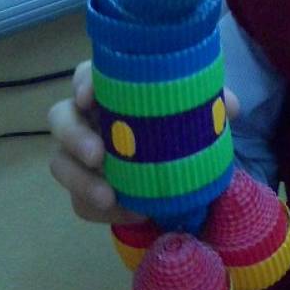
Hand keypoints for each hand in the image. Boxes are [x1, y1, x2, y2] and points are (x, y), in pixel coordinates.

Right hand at [48, 59, 240, 222]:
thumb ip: (210, 105)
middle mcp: (86, 117)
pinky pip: (80, 201)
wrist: (175, 170)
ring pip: (60, 163)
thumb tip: (230, 106)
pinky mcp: (83, 188)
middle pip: (60, 117)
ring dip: (81, 181)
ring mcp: (79, 154)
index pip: (85, 76)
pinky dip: (102, 209)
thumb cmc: (176, 126)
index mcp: (110, 90)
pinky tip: (130, 213)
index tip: (90, 96)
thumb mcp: (196, 113)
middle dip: (74, 136)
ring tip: (109, 196)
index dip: (83, 82)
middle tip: (98, 155)